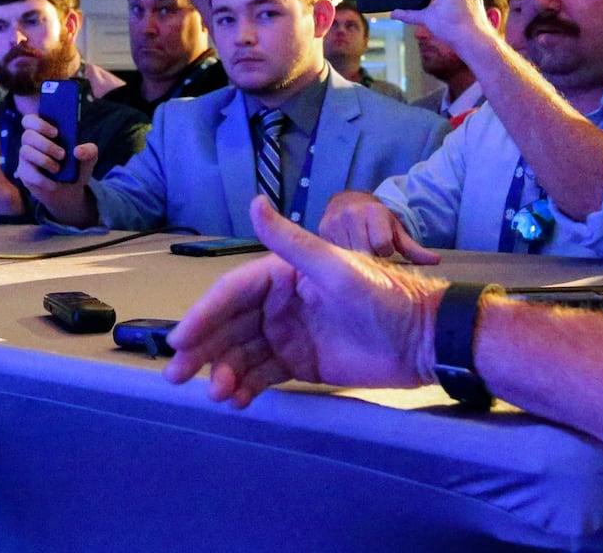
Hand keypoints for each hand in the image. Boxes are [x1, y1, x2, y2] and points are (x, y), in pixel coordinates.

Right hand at [15, 113, 98, 221]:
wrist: (70, 191)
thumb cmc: (76, 168)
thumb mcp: (88, 158)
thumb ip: (89, 151)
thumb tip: (77, 151)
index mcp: (45, 131)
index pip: (30, 120)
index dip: (39, 123)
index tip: (56, 132)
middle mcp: (32, 142)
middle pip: (27, 135)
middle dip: (45, 144)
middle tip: (62, 154)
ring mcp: (26, 158)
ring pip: (25, 151)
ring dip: (43, 160)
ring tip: (58, 168)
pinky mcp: (25, 173)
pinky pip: (27, 172)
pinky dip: (42, 179)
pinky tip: (54, 184)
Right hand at [163, 196, 445, 407]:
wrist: (426, 340)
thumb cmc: (384, 297)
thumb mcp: (336, 268)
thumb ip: (293, 241)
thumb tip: (255, 202)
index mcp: (282, 274)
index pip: (231, 294)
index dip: (203, 315)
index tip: (180, 340)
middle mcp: (278, 304)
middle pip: (228, 327)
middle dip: (202, 350)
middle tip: (177, 376)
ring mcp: (287, 335)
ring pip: (241, 354)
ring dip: (223, 372)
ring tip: (217, 394)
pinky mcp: (299, 363)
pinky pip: (262, 375)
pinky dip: (244, 387)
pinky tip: (235, 400)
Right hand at [318, 191, 439, 263]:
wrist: (347, 201)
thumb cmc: (376, 219)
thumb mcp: (395, 230)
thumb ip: (413, 248)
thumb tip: (436, 261)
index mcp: (374, 212)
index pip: (381, 246)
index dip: (385, 254)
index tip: (384, 252)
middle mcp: (352, 214)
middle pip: (364, 252)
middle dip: (369, 259)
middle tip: (372, 257)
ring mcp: (334, 222)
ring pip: (346, 255)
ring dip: (354, 260)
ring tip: (359, 255)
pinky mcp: (321, 229)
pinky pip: (332, 253)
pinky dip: (340, 258)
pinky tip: (345, 255)